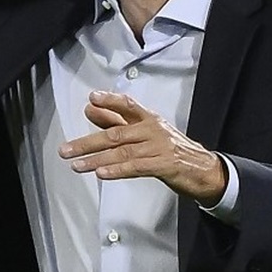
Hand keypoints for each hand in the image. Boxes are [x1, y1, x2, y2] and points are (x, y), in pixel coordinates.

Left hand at [58, 90, 227, 206]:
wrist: (205, 170)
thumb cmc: (171, 149)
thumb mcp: (145, 131)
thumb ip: (118, 121)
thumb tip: (91, 110)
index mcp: (148, 119)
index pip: (127, 105)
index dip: (110, 101)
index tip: (92, 99)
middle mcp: (152, 130)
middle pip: (116, 133)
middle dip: (88, 142)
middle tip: (66, 149)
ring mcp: (158, 147)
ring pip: (123, 151)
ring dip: (97, 159)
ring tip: (77, 165)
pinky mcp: (164, 165)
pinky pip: (136, 167)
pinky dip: (117, 169)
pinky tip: (102, 173)